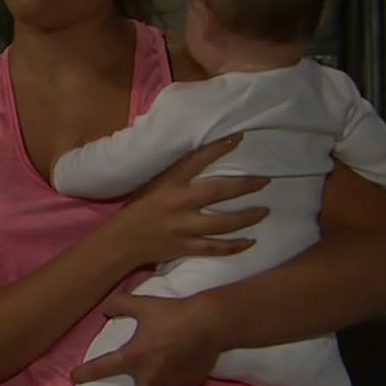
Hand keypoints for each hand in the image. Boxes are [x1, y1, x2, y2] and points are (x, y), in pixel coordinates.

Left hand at [71, 291, 222, 385]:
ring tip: (171, 366)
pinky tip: (189, 360)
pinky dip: (185, 375)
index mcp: (134, 358)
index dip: (86, 374)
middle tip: (146, 384)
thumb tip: (106, 309)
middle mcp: (152, 376)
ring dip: (167, 383)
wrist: (209, 321)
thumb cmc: (172, 313)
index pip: (102, 368)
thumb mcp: (143, 304)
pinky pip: (186, 383)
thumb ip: (121, 305)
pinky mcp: (194, 381)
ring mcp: (174, 382)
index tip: (75, 378)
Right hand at [106, 135, 268, 268]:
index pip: (197, 160)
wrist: (121, 241)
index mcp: (169, 183)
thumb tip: (203, 159)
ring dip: (247, 216)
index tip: (240, 138)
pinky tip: (251, 241)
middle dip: (246, 185)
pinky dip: (235, 246)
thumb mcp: (153, 184)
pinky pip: (216, 248)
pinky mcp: (185, 247)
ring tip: (265, 210)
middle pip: (220, 192)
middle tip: (265, 180)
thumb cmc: (138, 209)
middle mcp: (179, 203)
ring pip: (223, 223)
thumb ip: (176, 175)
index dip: (219, 148)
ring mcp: (183, 227)